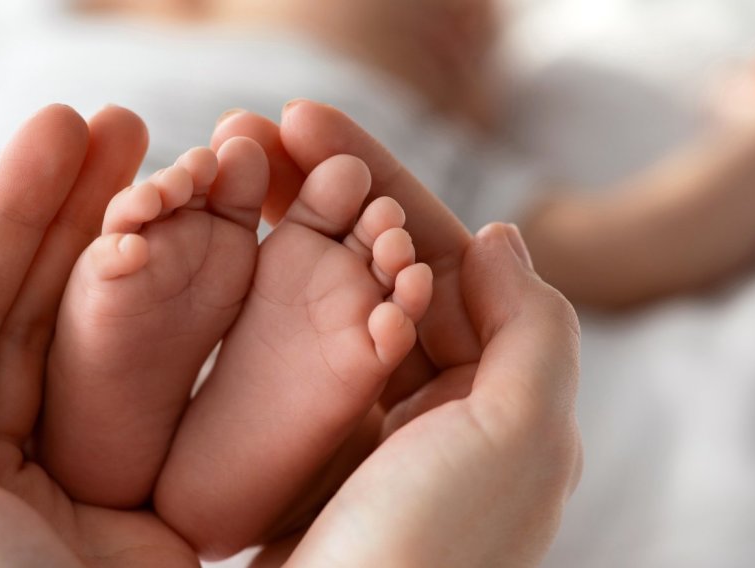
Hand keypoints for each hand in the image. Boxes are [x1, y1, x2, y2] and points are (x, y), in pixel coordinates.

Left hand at [0, 104, 198, 566]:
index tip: (33, 144)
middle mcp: (9, 459)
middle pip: (37, 308)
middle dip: (68, 213)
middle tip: (111, 125)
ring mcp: (89, 478)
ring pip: (103, 339)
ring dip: (127, 249)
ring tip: (159, 164)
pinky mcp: (162, 510)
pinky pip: (170, 400)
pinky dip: (183, 330)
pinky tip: (195, 263)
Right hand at [213, 101, 581, 565]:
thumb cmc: (433, 554)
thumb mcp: (518, 438)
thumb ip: (534, 331)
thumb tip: (500, 237)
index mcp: (498, 398)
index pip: (443, 258)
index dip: (381, 181)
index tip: (310, 122)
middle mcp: (436, 412)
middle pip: (379, 272)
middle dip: (321, 197)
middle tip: (254, 133)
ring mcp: (365, 434)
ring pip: (327, 311)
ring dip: (284, 240)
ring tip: (228, 177)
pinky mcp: (303, 464)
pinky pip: (285, 365)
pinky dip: (257, 309)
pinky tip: (220, 259)